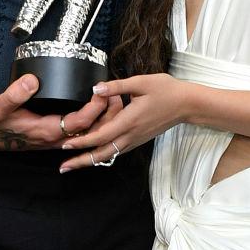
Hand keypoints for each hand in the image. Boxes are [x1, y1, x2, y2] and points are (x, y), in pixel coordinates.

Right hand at [0, 75, 119, 151]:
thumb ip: (13, 95)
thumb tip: (32, 81)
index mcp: (46, 131)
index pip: (80, 122)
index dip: (95, 107)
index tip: (103, 90)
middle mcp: (55, 137)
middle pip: (91, 130)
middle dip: (107, 114)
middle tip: (118, 92)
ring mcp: (56, 137)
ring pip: (88, 131)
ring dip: (103, 117)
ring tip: (114, 96)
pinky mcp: (54, 132)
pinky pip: (80, 128)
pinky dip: (93, 118)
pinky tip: (98, 106)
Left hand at [59, 73, 186, 171]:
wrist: (186, 104)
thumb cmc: (165, 90)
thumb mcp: (141, 82)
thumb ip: (117, 86)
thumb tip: (96, 89)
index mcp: (129, 121)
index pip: (101, 136)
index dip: (82, 141)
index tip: (65, 145)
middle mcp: (131, 134)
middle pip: (102, 153)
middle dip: (82, 161)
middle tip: (63, 167)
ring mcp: (135, 139)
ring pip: (110, 155)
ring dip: (91, 161)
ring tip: (74, 164)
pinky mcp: (139, 139)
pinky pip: (118, 151)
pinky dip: (104, 155)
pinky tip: (95, 154)